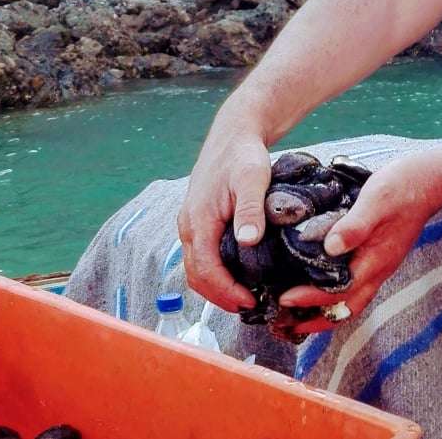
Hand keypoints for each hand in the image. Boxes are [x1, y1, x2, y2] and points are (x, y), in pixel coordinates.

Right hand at [177, 122, 271, 311]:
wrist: (233, 134)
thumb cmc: (244, 155)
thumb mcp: (252, 178)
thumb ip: (250, 209)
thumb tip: (248, 241)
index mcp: (199, 219)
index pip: (205, 269)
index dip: (226, 291)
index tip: (250, 302)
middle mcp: (188, 225)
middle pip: (196, 275)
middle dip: (220, 296)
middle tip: (250, 306)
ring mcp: (190, 223)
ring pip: (196, 267)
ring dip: (216, 286)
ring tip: (245, 295)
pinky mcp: (198, 220)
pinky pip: (200, 255)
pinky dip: (214, 271)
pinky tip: (237, 274)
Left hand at [278, 153, 441, 335]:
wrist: (431, 181)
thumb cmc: (402, 187)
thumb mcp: (376, 200)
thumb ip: (355, 225)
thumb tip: (329, 247)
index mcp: (375, 260)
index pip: (339, 292)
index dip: (310, 298)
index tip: (284, 299)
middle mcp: (378, 269)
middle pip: (346, 308)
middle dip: (317, 320)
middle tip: (287, 323)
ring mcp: (380, 264)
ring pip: (352, 300)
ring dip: (326, 310)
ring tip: (299, 312)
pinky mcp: (380, 255)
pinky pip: (356, 284)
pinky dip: (336, 293)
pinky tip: (321, 282)